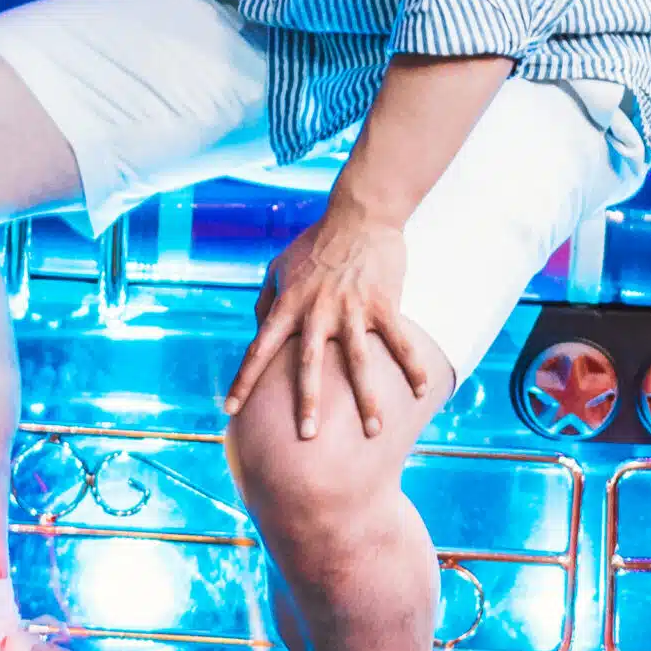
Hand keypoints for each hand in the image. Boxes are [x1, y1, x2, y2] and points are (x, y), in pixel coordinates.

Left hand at [224, 196, 439, 439]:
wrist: (358, 213)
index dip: (244, 380)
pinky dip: (411, 366)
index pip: (260, 348)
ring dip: (367, 399)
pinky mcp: (382, 303)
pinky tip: (420, 392)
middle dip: (307, 402)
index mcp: (288, 304)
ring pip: (358, 361)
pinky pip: (398, 341)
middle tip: (307, 436)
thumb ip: (266, 300)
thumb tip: (258, 331)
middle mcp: (316, 311)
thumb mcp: (279, 267)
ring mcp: (351, 308)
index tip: (230, 411)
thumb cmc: (316, 242)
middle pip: (310, 364)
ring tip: (374, 431)